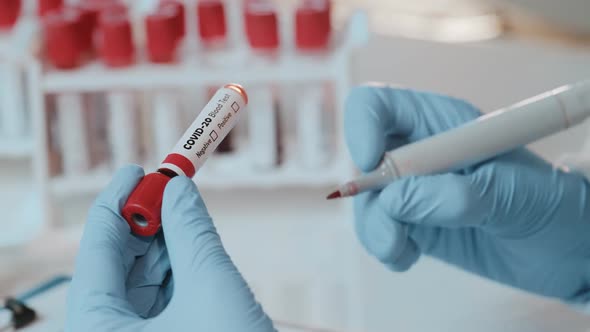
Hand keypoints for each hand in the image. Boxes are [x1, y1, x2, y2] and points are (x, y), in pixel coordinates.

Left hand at [65, 165, 274, 330]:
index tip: (136, 168)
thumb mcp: (211, 289)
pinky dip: (174, 272)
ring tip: (185, 213)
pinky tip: (189, 246)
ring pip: (138, 283)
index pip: (97, 250)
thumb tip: (179, 187)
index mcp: (96, 328)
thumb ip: (192, 232)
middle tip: (172, 187)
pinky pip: (156, 302)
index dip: (117, 202)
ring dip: (163, 245)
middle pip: (116, 265)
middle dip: (146, 223)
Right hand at [344, 85, 589, 303]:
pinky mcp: (413, 225)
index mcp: (442, 124)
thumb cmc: (548, 204)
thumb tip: (393, 201)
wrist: (564, 250)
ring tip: (404, 250)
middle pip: (363, 158)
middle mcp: (420, 153)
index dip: (363, 126)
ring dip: (376, 229)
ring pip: (367, 202)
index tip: (370, 161)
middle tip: (394, 226)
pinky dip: (386, 248)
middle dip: (368, 193)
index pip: (380, 106)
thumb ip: (454, 195)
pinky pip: (378, 231)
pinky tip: (409, 257)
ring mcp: (413, 191)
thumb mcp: (511, 193)